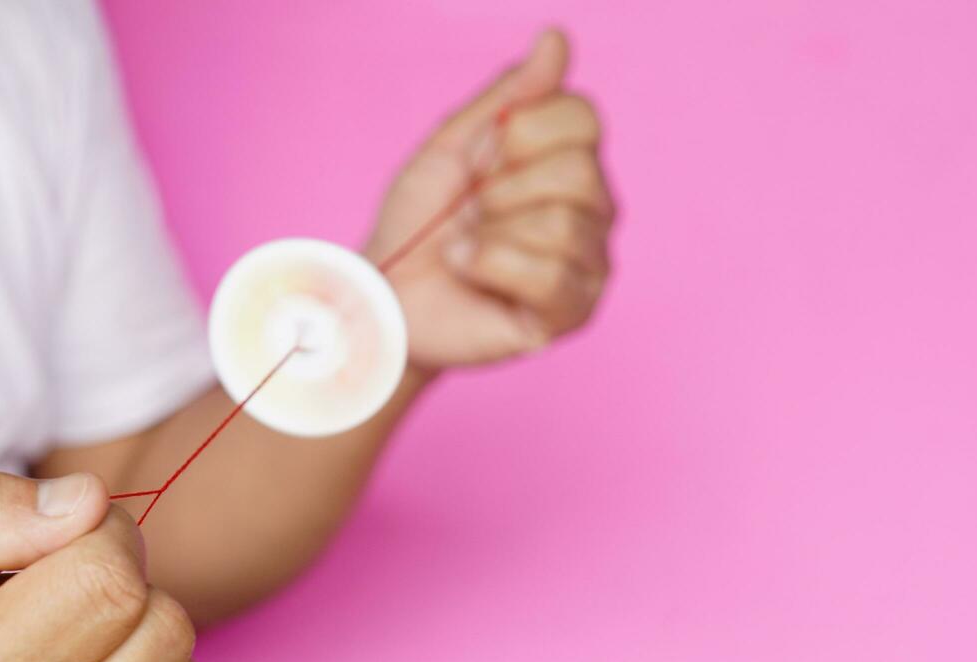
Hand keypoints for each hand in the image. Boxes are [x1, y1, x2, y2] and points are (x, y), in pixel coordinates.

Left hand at [366, 29, 614, 367]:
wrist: (384, 292)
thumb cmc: (418, 223)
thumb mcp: (454, 145)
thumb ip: (510, 95)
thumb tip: (556, 36)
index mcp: (569, 160)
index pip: (581, 116)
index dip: (517, 134)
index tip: (478, 161)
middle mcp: (592, 208)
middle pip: (577, 170)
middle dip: (500, 188)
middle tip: (470, 211)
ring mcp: (588, 261)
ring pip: (561, 223)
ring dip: (489, 234)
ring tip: (465, 247)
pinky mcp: (571, 310)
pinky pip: (552, 275)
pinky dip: (491, 267)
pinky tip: (469, 270)